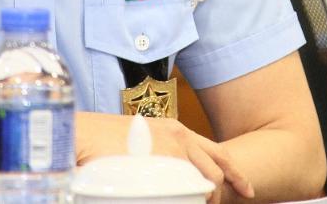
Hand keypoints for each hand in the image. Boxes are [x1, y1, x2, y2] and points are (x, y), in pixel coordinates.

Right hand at [75, 112, 254, 203]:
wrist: (79, 134)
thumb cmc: (100, 139)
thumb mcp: (140, 143)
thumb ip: (159, 157)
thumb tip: (164, 174)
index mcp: (175, 131)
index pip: (217, 153)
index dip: (235, 174)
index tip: (247, 190)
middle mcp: (179, 138)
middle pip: (217, 171)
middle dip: (225, 193)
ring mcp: (171, 152)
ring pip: (207, 184)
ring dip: (208, 200)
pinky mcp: (160, 167)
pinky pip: (186, 194)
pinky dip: (190, 202)